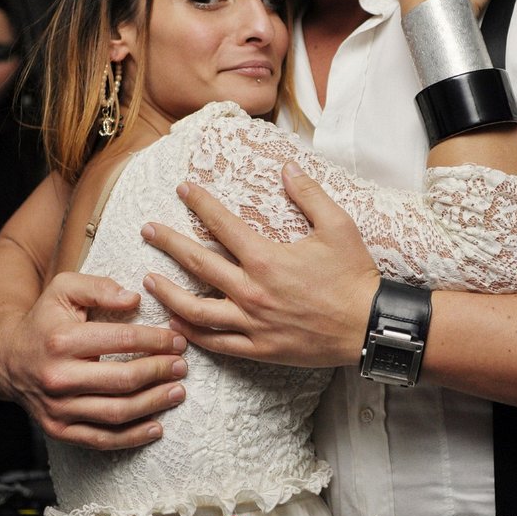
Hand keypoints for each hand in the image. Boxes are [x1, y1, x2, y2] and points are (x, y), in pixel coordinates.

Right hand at [0, 273, 188, 449]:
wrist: (8, 358)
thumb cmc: (45, 319)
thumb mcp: (65, 288)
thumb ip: (100, 287)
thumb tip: (134, 298)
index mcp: (63, 341)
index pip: (121, 341)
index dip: (155, 340)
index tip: (177, 339)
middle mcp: (59, 377)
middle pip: (122, 380)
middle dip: (159, 372)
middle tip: (182, 366)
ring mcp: (58, 408)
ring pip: (116, 413)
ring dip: (153, 404)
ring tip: (177, 392)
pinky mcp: (59, 430)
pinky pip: (100, 440)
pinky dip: (132, 438)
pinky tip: (156, 427)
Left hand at [141, 161, 380, 366]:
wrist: (369, 326)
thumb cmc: (354, 275)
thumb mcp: (338, 226)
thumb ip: (309, 194)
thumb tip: (287, 167)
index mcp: (266, 258)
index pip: (222, 224)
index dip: (200, 203)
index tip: (182, 189)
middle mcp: (251, 290)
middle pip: (197, 264)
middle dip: (168, 243)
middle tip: (147, 230)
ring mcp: (252, 323)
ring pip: (195, 310)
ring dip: (167, 293)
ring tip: (147, 280)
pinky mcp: (258, 349)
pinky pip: (216, 343)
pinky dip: (192, 334)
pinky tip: (176, 323)